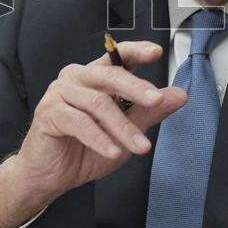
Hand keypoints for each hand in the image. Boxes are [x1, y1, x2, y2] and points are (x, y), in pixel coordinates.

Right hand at [0, 41, 185, 227]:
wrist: (52, 176)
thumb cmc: (85, 150)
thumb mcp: (125, 131)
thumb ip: (149, 112)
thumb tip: (178, 96)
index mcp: (96, 77)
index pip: (117, 57)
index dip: (136, 51)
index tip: (156, 52)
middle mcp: (77, 78)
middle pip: (110, 75)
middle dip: (136, 88)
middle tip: (156, 100)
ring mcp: (60, 92)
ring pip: (98, 103)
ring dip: (122, 127)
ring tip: (140, 146)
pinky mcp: (49, 112)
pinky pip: (79, 122)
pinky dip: (100, 138)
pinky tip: (113, 151)